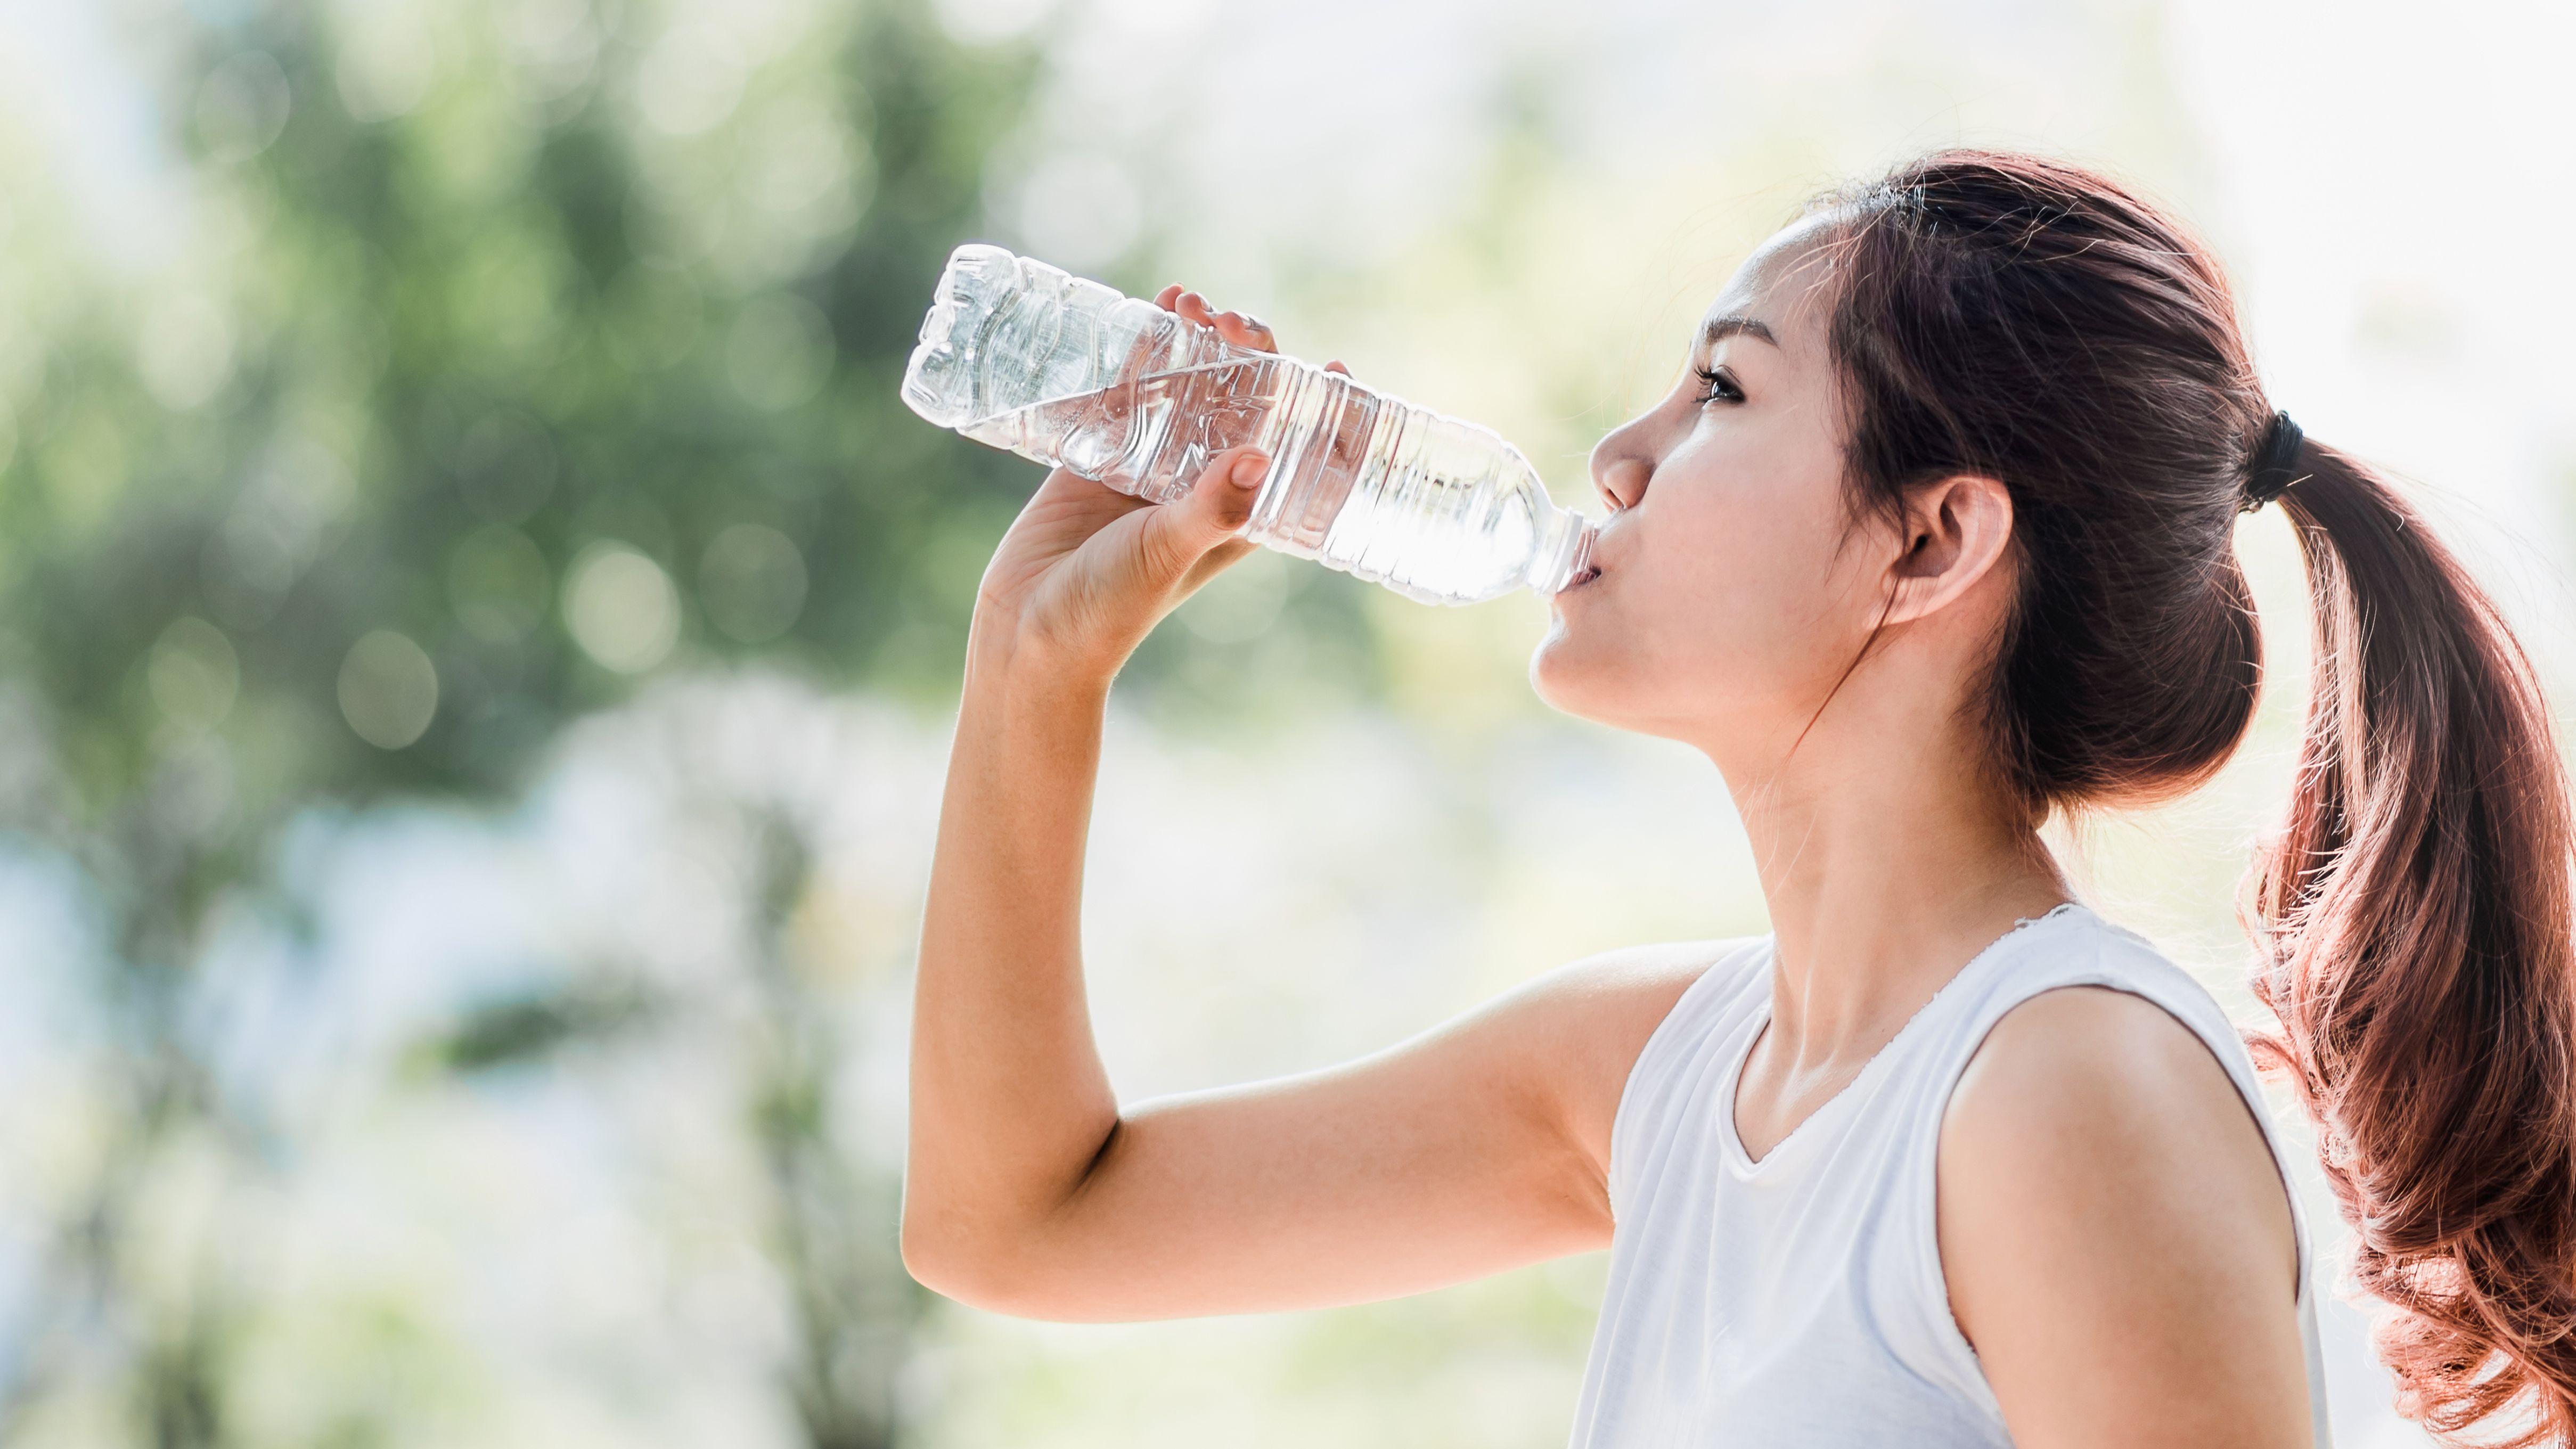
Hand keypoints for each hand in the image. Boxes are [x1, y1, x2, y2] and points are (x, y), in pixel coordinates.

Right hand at [968, 288, 1351, 683]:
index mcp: (1238, 514)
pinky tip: (1146, 313)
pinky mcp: (1101, 455)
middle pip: (1243, 404)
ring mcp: (1151, 467)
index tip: (1334, 365)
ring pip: (1187, 389)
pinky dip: (1140, 353)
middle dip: (1246, 355)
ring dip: (1192, 342)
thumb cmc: (1110, 608)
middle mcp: (1201, 485)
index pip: (1299, 456)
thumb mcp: (1167, 553)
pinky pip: (1128, 392)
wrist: (1029, 629)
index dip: (1324, 413)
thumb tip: (1258, 457)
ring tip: (1186, 300)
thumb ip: (1210, 508)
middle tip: (1230, 320)